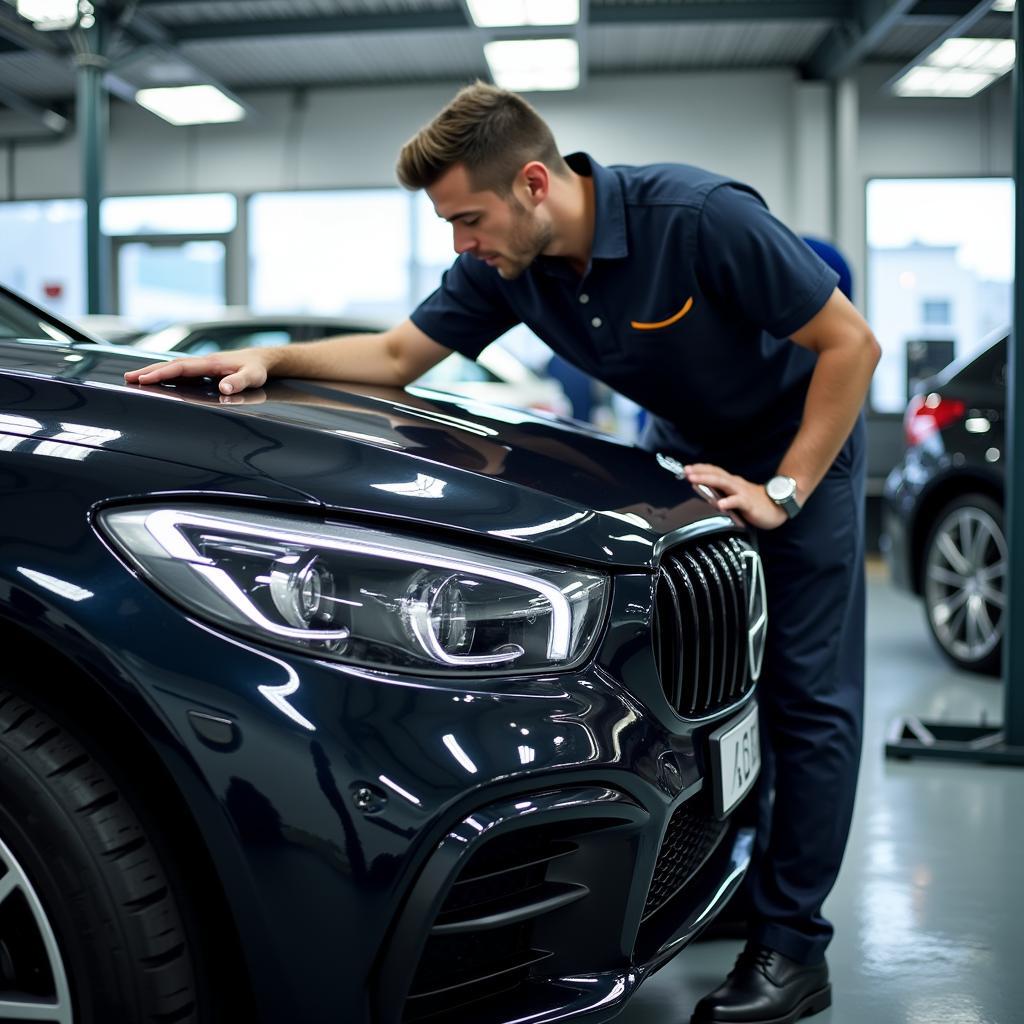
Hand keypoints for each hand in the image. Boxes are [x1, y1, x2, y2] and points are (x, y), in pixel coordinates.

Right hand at [124, 351, 269, 395]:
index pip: (181, 367)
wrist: (261, 359)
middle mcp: (202, 362)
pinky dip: (166, 374)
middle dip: (149, 371)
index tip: (144, 379)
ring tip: (134, 379)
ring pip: (173, 367)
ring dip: (154, 372)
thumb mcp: (252, 377)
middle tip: (128, 378)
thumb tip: (223, 388)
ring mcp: (202, 365)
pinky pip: (180, 371)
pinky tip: (156, 380)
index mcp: (210, 363)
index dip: (162, 373)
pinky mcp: (203, 370)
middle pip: (171, 365)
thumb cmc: (256, 368)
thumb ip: (239, 382)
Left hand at [683, 463, 787, 529]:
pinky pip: (738, 501)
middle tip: (685, 472)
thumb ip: (719, 491)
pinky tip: (719, 505)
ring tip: (693, 481)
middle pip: (716, 474)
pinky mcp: (749, 504)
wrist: (778, 506)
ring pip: (724, 484)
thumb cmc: (754, 502)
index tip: (686, 468)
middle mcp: (736, 484)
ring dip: (708, 480)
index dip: (701, 468)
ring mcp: (742, 493)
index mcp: (732, 482)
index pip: (715, 471)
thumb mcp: (735, 495)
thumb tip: (699, 488)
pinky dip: (728, 502)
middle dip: (700, 472)